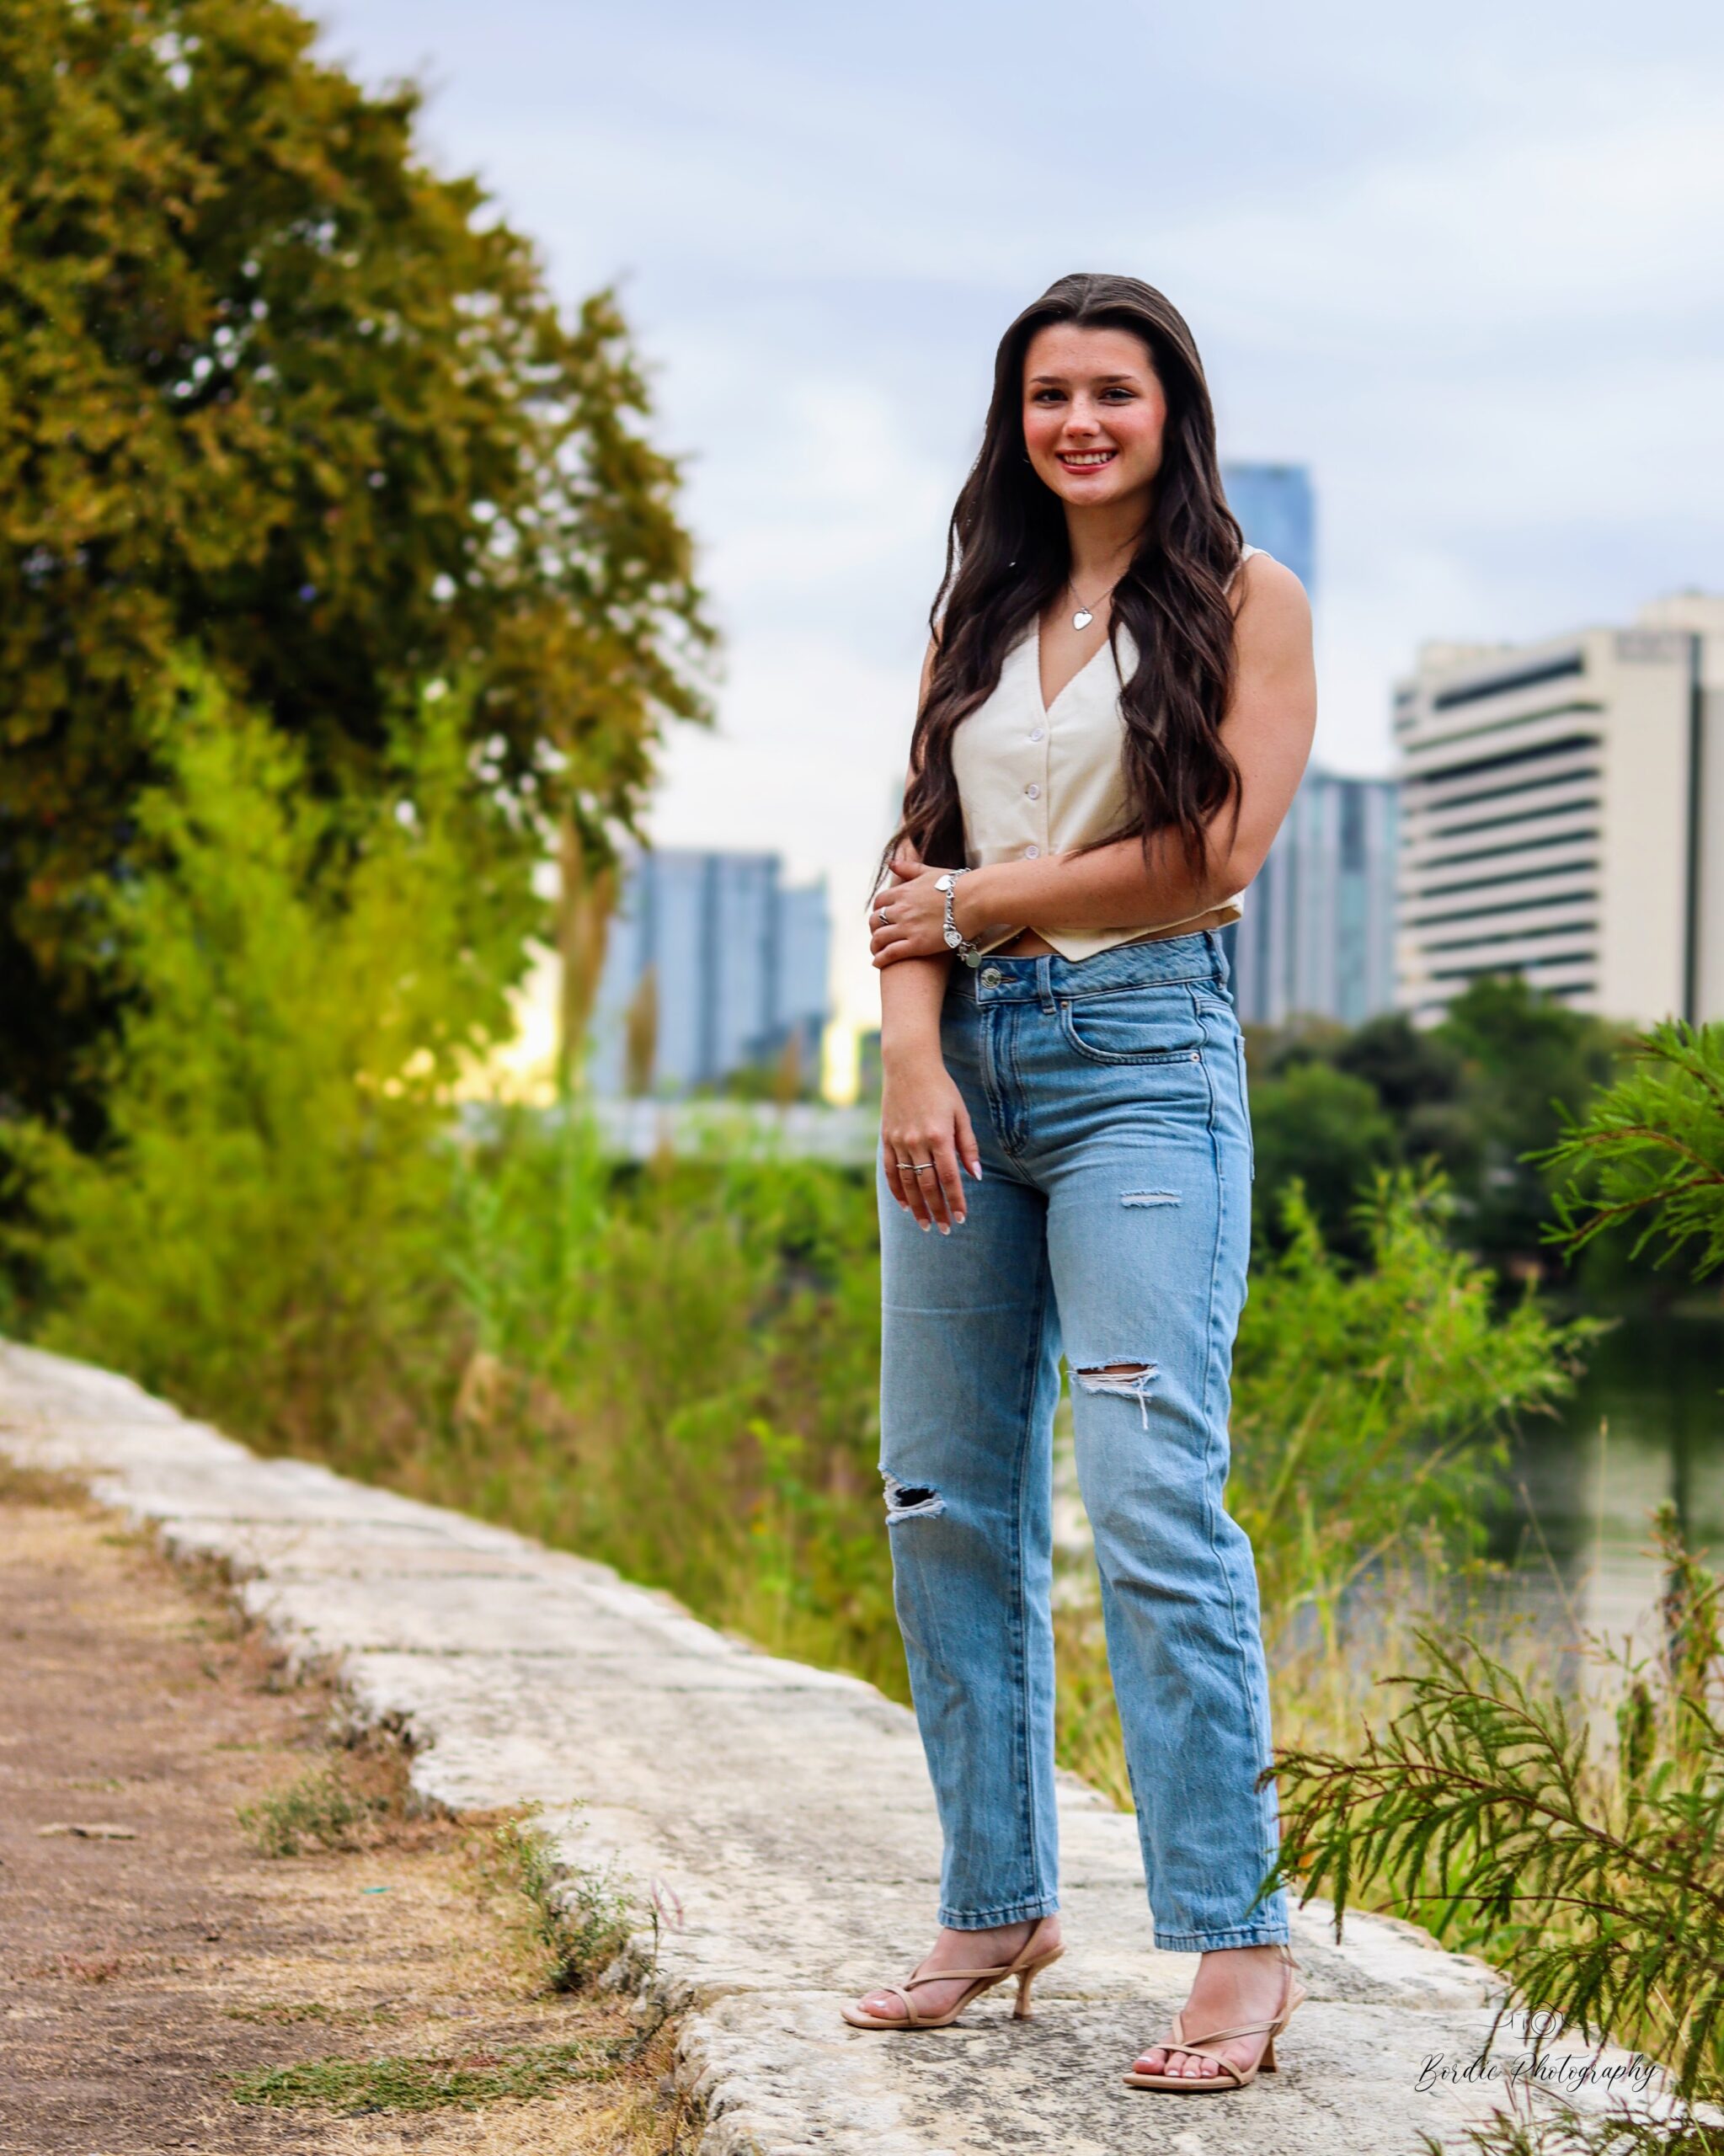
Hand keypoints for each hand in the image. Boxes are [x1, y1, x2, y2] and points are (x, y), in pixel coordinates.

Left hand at [870, 855, 965, 967]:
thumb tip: (892, 863)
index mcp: (903, 892)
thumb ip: (909, 868)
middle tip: (879, 935)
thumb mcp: (930, 872)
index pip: (879, 902)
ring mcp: (907, 927)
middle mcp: (900, 909)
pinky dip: (880, 959)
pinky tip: (878, 963)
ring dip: (875, 946)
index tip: (880, 917)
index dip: (877, 910)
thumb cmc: (958, 885)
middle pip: (875, 920)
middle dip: (874, 929)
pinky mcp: (916, 944)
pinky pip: (890, 954)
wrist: (975, 899)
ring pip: (879, 938)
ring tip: (877, 952)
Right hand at [881, 1057, 980, 1231]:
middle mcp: (917, 1141)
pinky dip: (897, 1190)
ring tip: (925, 1224)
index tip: (961, 1218)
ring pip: (908, 1183)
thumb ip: (968, 1145)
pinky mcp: (887, 1138)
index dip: (956, 1200)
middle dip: (937, 1210)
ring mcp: (899, 1141)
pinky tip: (904, 1206)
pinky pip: (891, 1171)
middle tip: (945, 1229)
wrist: (908, 1065)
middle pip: (928, 1185)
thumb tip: (976, 1175)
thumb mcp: (961, 1114)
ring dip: (917, 1207)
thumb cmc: (941, 1088)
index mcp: (939, 1135)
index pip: (949, 1177)